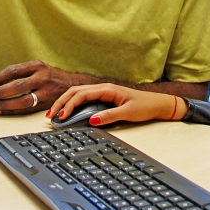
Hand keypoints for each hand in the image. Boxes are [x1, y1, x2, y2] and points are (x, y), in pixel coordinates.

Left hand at [0, 60, 80, 114]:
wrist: (72, 84)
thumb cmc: (49, 76)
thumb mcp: (38, 68)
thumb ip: (22, 73)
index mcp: (37, 66)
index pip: (13, 71)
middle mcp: (42, 77)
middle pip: (17, 86)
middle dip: (0, 92)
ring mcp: (46, 91)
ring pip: (23, 100)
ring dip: (5, 104)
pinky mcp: (47, 103)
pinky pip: (27, 110)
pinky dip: (13, 111)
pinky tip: (2, 111)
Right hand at [48, 83, 184, 126]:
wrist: (158, 104)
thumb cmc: (146, 106)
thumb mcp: (128, 112)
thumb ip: (109, 116)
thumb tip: (91, 120)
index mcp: (107, 89)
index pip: (82, 94)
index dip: (69, 105)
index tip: (61, 116)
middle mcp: (103, 89)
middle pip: (76, 92)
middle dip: (62, 102)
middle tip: (50, 116)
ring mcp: (103, 93)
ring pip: (79, 95)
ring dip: (66, 103)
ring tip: (55, 114)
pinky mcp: (105, 99)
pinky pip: (85, 100)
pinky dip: (74, 105)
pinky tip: (69, 112)